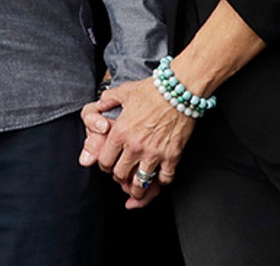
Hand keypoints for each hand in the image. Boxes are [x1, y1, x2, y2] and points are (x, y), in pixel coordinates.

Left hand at [78, 81, 195, 208]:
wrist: (179, 90)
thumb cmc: (152, 90)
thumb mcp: (124, 92)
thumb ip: (108, 99)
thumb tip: (99, 104)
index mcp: (120, 132)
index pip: (104, 161)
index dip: (104, 165)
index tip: (108, 165)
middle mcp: (135, 146)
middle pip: (120, 175)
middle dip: (119, 178)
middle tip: (122, 177)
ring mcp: (154, 153)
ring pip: (140, 183)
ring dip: (137, 188)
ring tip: (137, 190)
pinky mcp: (172, 156)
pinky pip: (165, 179)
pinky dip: (161, 182)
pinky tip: (159, 179)